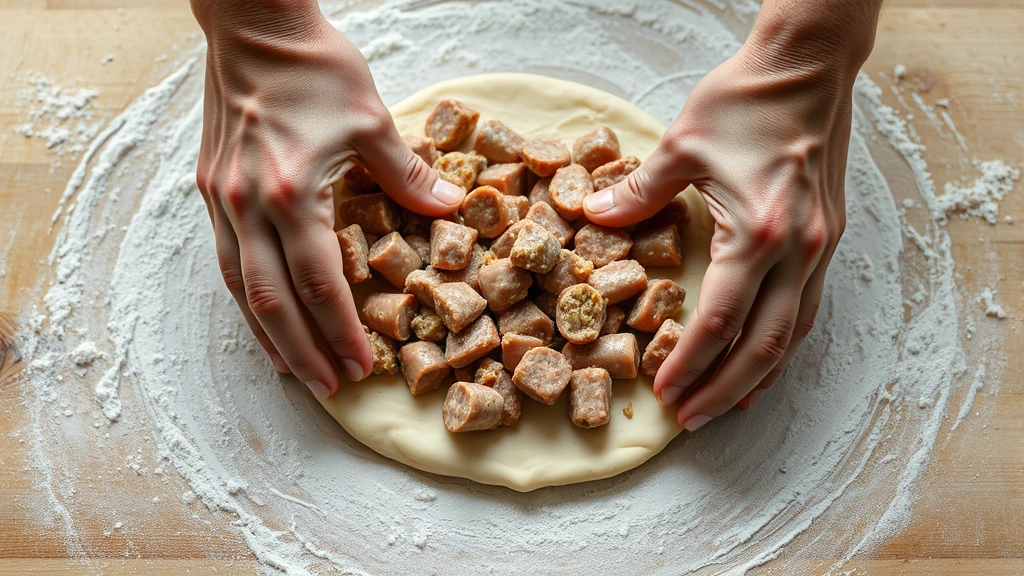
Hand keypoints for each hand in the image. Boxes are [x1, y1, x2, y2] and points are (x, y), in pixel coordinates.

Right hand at [193, 7, 464, 397]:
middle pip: (272, 302)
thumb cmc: (313, 67)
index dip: (342, 332)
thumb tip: (452, 209)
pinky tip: (262, 317)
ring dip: (268, 335)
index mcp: (290, 192)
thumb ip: (408, 174)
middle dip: (304, 351)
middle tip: (330, 388)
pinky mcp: (211, 190)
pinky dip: (245, 298)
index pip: (320, 284)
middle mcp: (247, 205)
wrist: (253, 25)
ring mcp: (222, 200)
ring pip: (239, 289)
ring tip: (294, 371)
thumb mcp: (371, 119)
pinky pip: (225, 260)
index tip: (362, 366)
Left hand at [584, 32, 867, 429]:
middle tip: (691, 419)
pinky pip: (807, 308)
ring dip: (757, 376)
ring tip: (725, 406)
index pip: (720, 320)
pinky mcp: (828, 239)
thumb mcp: (682, 144)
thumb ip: (637, 192)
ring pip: (793, 335)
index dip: (690, 363)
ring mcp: (820, 248)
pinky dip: (783, 343)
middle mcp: (798, 250)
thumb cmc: (747, 100)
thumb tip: (594, 218)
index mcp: (757, 232)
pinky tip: (763, 360)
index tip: (664, 392)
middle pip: (763, 345)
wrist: (807, 68)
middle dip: (724, 389)